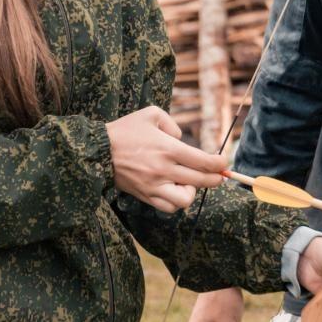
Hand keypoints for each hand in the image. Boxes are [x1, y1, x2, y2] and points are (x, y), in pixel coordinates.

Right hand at [106, 105, 225, 212]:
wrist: (98, 151)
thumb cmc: (125, 130)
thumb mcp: (151, 114)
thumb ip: (172, 125)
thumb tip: (182, 140)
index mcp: (168, 149)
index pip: (204, 162)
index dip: (219, 164)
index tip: (223, 163)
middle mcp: (164, 169)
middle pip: (201, 181)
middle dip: (216, 179)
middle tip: (219, 175)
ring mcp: (154, 185)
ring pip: (185, 200)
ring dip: (192, 192)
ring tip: (188, 183)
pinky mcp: (146, 196)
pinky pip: (168, 208)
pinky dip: (176, 202)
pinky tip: (174, 190)